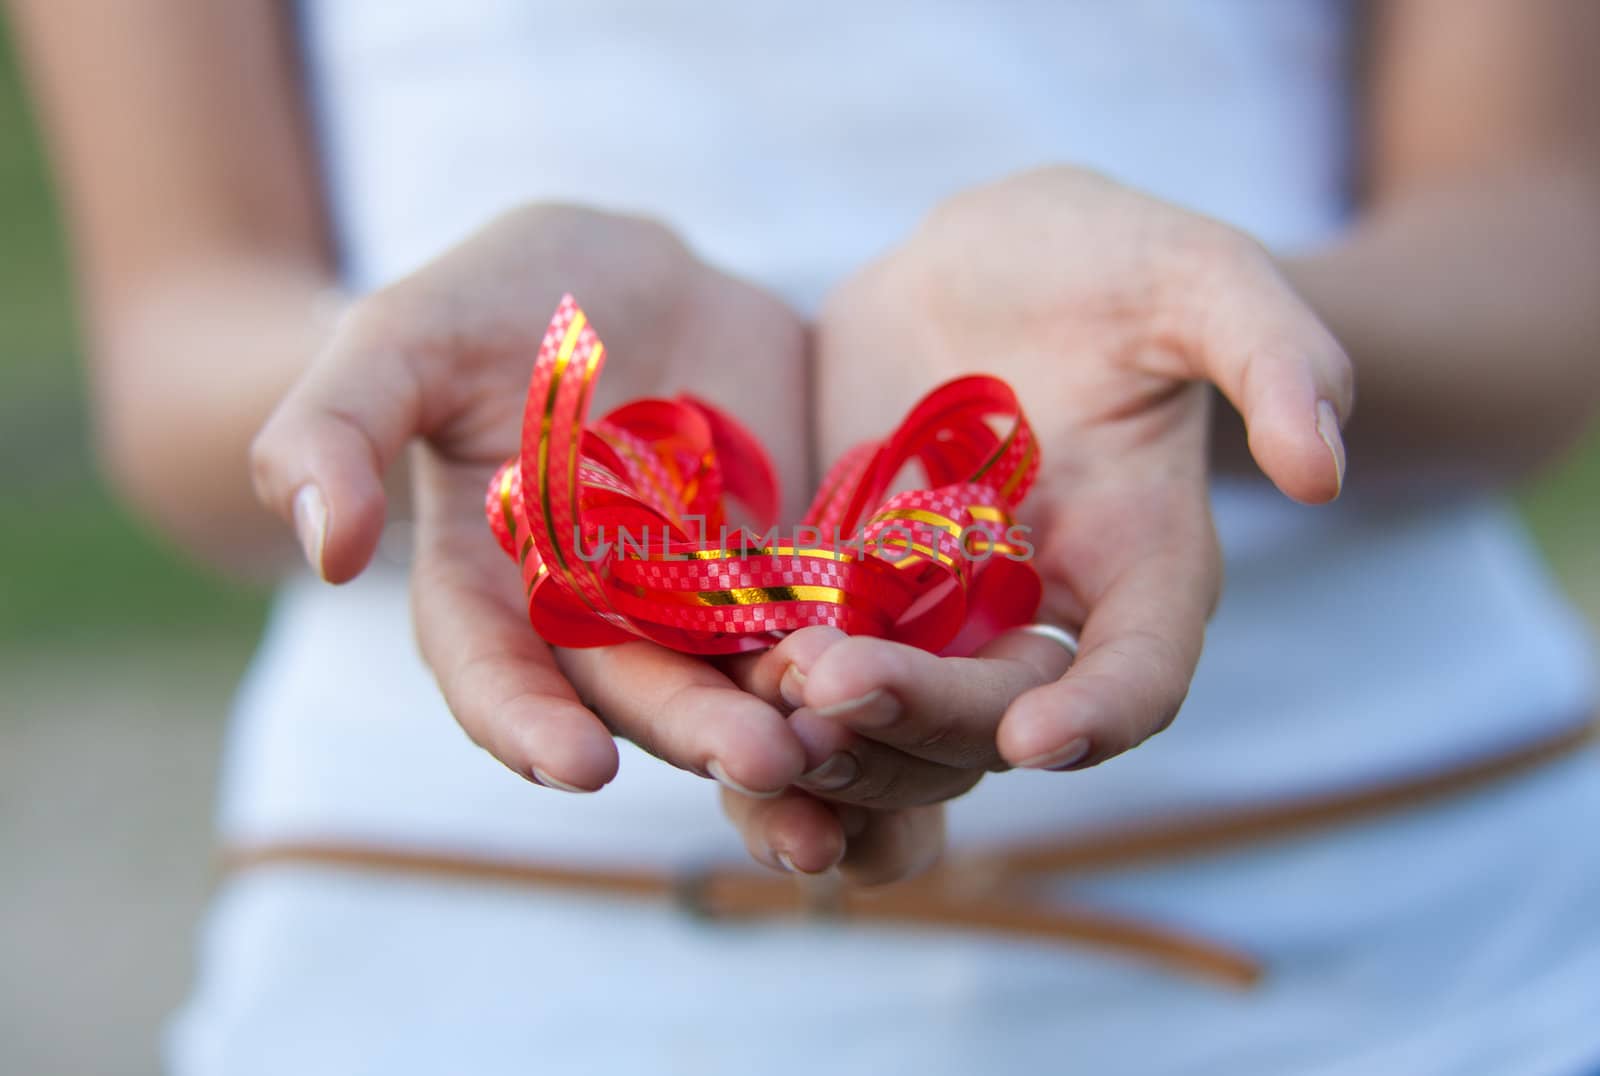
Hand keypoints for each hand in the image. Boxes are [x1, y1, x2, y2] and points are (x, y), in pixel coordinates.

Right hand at [252, 206, 812, 794]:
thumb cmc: (496, 302)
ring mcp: (693, 600)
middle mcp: (591, 616)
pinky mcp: (780, 567)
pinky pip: (820, 618)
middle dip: (696, 732)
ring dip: (791, 718)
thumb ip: (337, 430)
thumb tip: (325, 549)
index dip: (523, 723)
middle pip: (640, 692)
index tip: (573, 766)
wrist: (626, 276)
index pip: (492, 673)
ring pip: (740, 676)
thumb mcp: (401, 341)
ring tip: (846, 739)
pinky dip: (857, 650)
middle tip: (761, 762)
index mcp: (488, 586)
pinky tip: (910, 675)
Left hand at [723, 167, 1352, 879]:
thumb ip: (1272, 351)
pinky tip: (714, 688)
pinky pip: (815, 664)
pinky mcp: (850, 588)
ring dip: (835, 730)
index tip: (1043, 737)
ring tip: (762, 700)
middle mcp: (1044, 614)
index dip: (1103, 713)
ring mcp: (941, 612)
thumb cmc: (1107, 260)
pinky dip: (771, 691)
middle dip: (921, 714)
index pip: (1144, 671)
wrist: (982, 263)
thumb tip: (1323, 467)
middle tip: (832, 688)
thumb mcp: (1197, 276)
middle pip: (994, 711)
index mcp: (1144, 563)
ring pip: (897, 715)